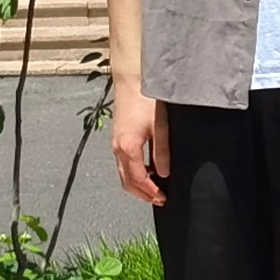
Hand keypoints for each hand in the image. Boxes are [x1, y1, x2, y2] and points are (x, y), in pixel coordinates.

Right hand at [112, 86, 167, 205]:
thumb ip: (162, 151)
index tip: (163, 199)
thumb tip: (164, 173)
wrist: (131, 81)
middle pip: (126, 181)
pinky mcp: (119, 137)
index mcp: (128, 148)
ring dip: (137, 184)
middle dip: (142, 193)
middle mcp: (118, 148)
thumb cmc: (146, 100)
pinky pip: (124, 162)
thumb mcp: (160, 126)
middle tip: (158, 199)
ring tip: (154, 188)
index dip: (150, 192)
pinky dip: (134, 172)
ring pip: (123, 172)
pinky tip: (148, 170)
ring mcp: (116, 143)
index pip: (138, 179)